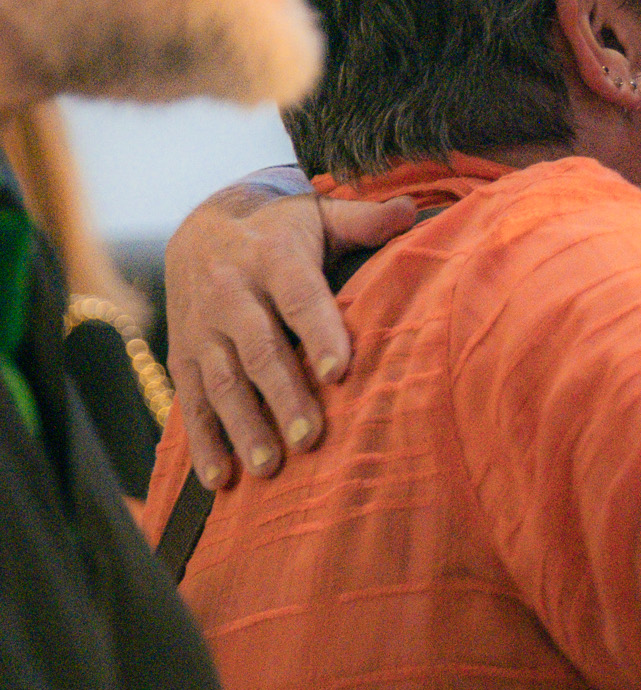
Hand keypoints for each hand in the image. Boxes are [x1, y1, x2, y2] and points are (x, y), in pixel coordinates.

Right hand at [165, 175, 414, 488]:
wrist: (200, 228)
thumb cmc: (281, 230)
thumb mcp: (319, 215)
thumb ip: (364, 220)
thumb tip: (409, 210)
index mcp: (272, 258)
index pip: (298, 296)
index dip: (319, 332)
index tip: (340, 373)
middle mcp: (230, 293)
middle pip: (259, 349)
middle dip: (283, 395)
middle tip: (310, 438)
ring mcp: (201, 328)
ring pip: (222, 381)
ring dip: (243, 426)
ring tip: (269, 467)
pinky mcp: (182, 355)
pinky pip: (190, 402)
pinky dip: (202, 442)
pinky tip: (220, 480)